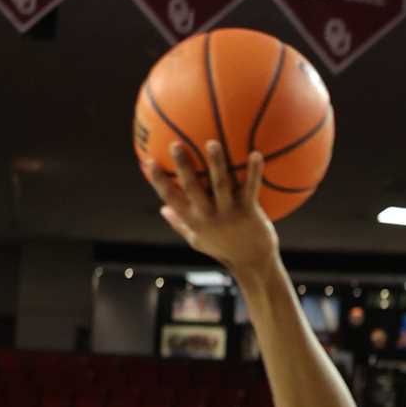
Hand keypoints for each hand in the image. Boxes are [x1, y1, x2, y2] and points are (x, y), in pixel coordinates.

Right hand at [146, 141, 278, 281]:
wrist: (253, 263)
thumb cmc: (223, 248)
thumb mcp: (198, 240)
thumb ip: (180, 224)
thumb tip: (162, 209)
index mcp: (194, 221)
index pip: (171, 198)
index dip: (158, 181)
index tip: (147, 161)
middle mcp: (209, 216)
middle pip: (193, 188)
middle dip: (183, 167)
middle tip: (176, 145)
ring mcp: (229, 214)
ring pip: (220, 185)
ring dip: (216, 164)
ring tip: (212, 143)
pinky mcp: (249, 213)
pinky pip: (251, 188)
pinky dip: (254, 171)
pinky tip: (257, 153)